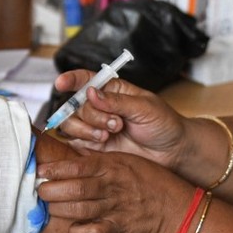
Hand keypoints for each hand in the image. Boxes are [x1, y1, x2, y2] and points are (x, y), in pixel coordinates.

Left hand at [37, 151, 195, 232]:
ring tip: (49, 207)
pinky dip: (78, 232)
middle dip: (50, 190)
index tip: (40, 170)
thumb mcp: (127, 162)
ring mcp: (115, 210)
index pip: (77, 165)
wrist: (179, 212)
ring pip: (78, 210)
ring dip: (58, 209)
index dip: (54, 169)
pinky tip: (72, 229)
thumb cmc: (150, 183)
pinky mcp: (118, 231)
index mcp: (113, 167)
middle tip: (40, 191)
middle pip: (73, 189)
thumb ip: (99, 161)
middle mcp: (112, 187)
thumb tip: (68, 158)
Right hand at [53, 70, 188, 169]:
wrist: (172, 153)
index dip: (70, 80)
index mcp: (111, 91)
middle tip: (116, 124)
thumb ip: (117, 101)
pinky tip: (101, 143)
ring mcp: (94, 127)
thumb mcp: (144, 108)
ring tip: (109, 136)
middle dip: (93, 116)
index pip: (85, 80)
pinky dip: (82, 141)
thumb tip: (91, 93)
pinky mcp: (92, 146)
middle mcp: (99, 107)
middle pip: (75, 105)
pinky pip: (73, 141)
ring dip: (87, 129)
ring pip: (70, 123)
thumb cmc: (164, 125)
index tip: (61, 83)